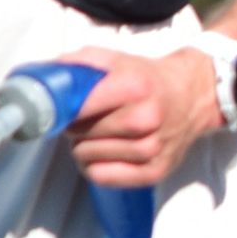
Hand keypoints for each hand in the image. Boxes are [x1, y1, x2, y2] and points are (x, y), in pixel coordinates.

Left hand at [62, 46, 220, 187]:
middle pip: (79, 134)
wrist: (194, 96)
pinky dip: (94, 167)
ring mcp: (152, 148)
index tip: (58, 109)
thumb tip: (42, 78)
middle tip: (85, 120)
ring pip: (86, 157)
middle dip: (74, 127)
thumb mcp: (115, 60)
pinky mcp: (155, 171)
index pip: (77, 108)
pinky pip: (102, 177)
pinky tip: (102, 154)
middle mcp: (145, 119)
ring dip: (83, 147)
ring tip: (97, 136)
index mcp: (134, 87)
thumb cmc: (148, 79)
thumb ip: (78, 65)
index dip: (61, 109)